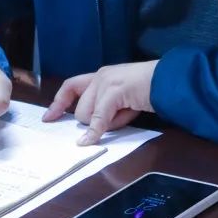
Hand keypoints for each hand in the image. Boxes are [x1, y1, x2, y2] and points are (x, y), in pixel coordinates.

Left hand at [42, 61, 157, 145]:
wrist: (168, 80)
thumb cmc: (151, 90)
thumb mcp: (124, 98)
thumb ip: (106, 107)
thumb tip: (91, 127)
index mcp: (101, 75)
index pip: (71, 86)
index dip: (58, 102)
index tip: (49, 118)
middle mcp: (100, 76)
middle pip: (80, 110)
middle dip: (95, 122)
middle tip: (122, 115)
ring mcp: (106, 82)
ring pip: (87, 116)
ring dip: (106, 123)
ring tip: (129, 111)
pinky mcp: (113, 92)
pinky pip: (97, 120)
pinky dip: (93, 133)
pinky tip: (89, 142)